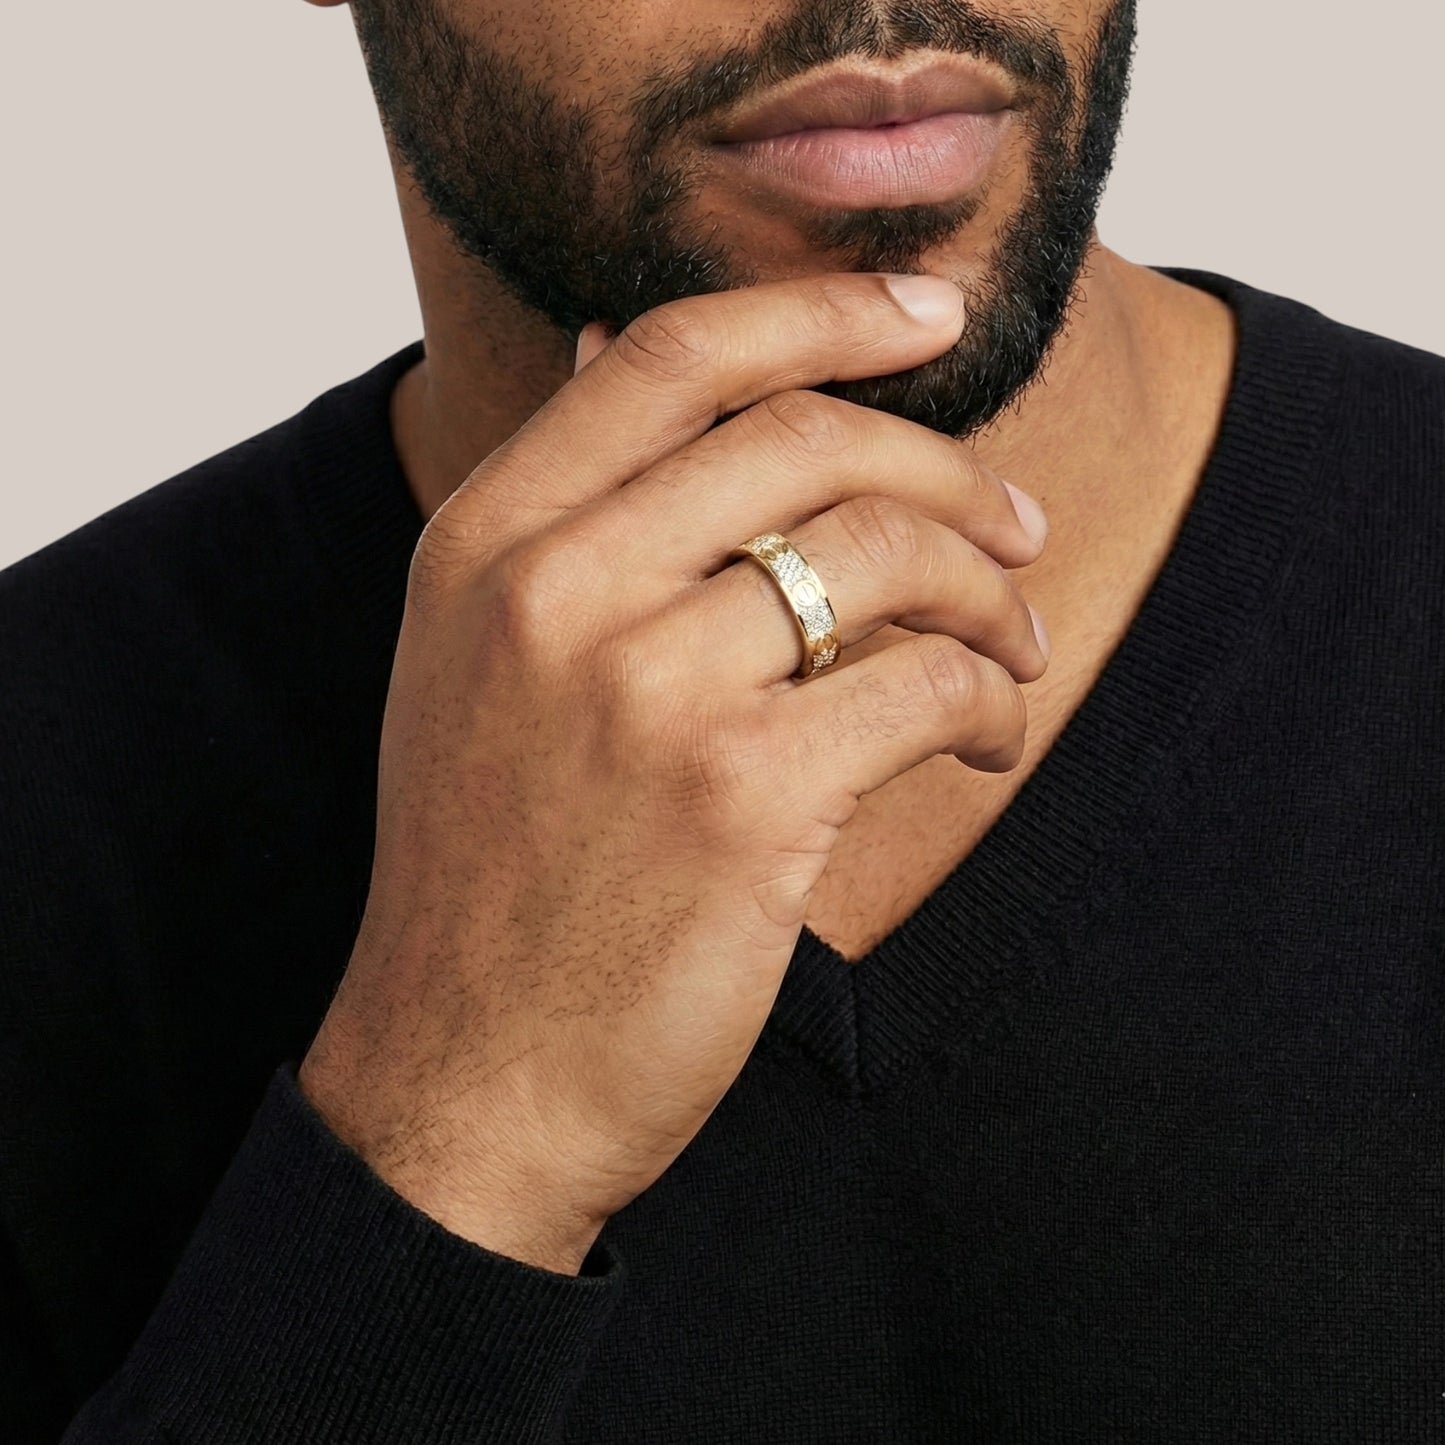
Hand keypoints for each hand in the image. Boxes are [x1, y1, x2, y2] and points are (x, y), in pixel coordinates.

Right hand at [298, 273, 1048, 1272]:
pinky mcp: (741, 799)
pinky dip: (988, 702)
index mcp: (485, 544)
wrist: (465, 1077)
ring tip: (1013, 648)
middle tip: (1017, 520)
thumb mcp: (472, 664)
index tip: (933, 314)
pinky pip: (919, 685)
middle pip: (805, 437)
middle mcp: (553, 593)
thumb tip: (606, 337)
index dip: (822, 310)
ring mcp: (645, 692)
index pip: (670, 357)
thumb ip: (555, 508)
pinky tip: (987, 737)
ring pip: (884, 554)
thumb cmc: (492, 874)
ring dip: (988, 591)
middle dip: (947, 464)